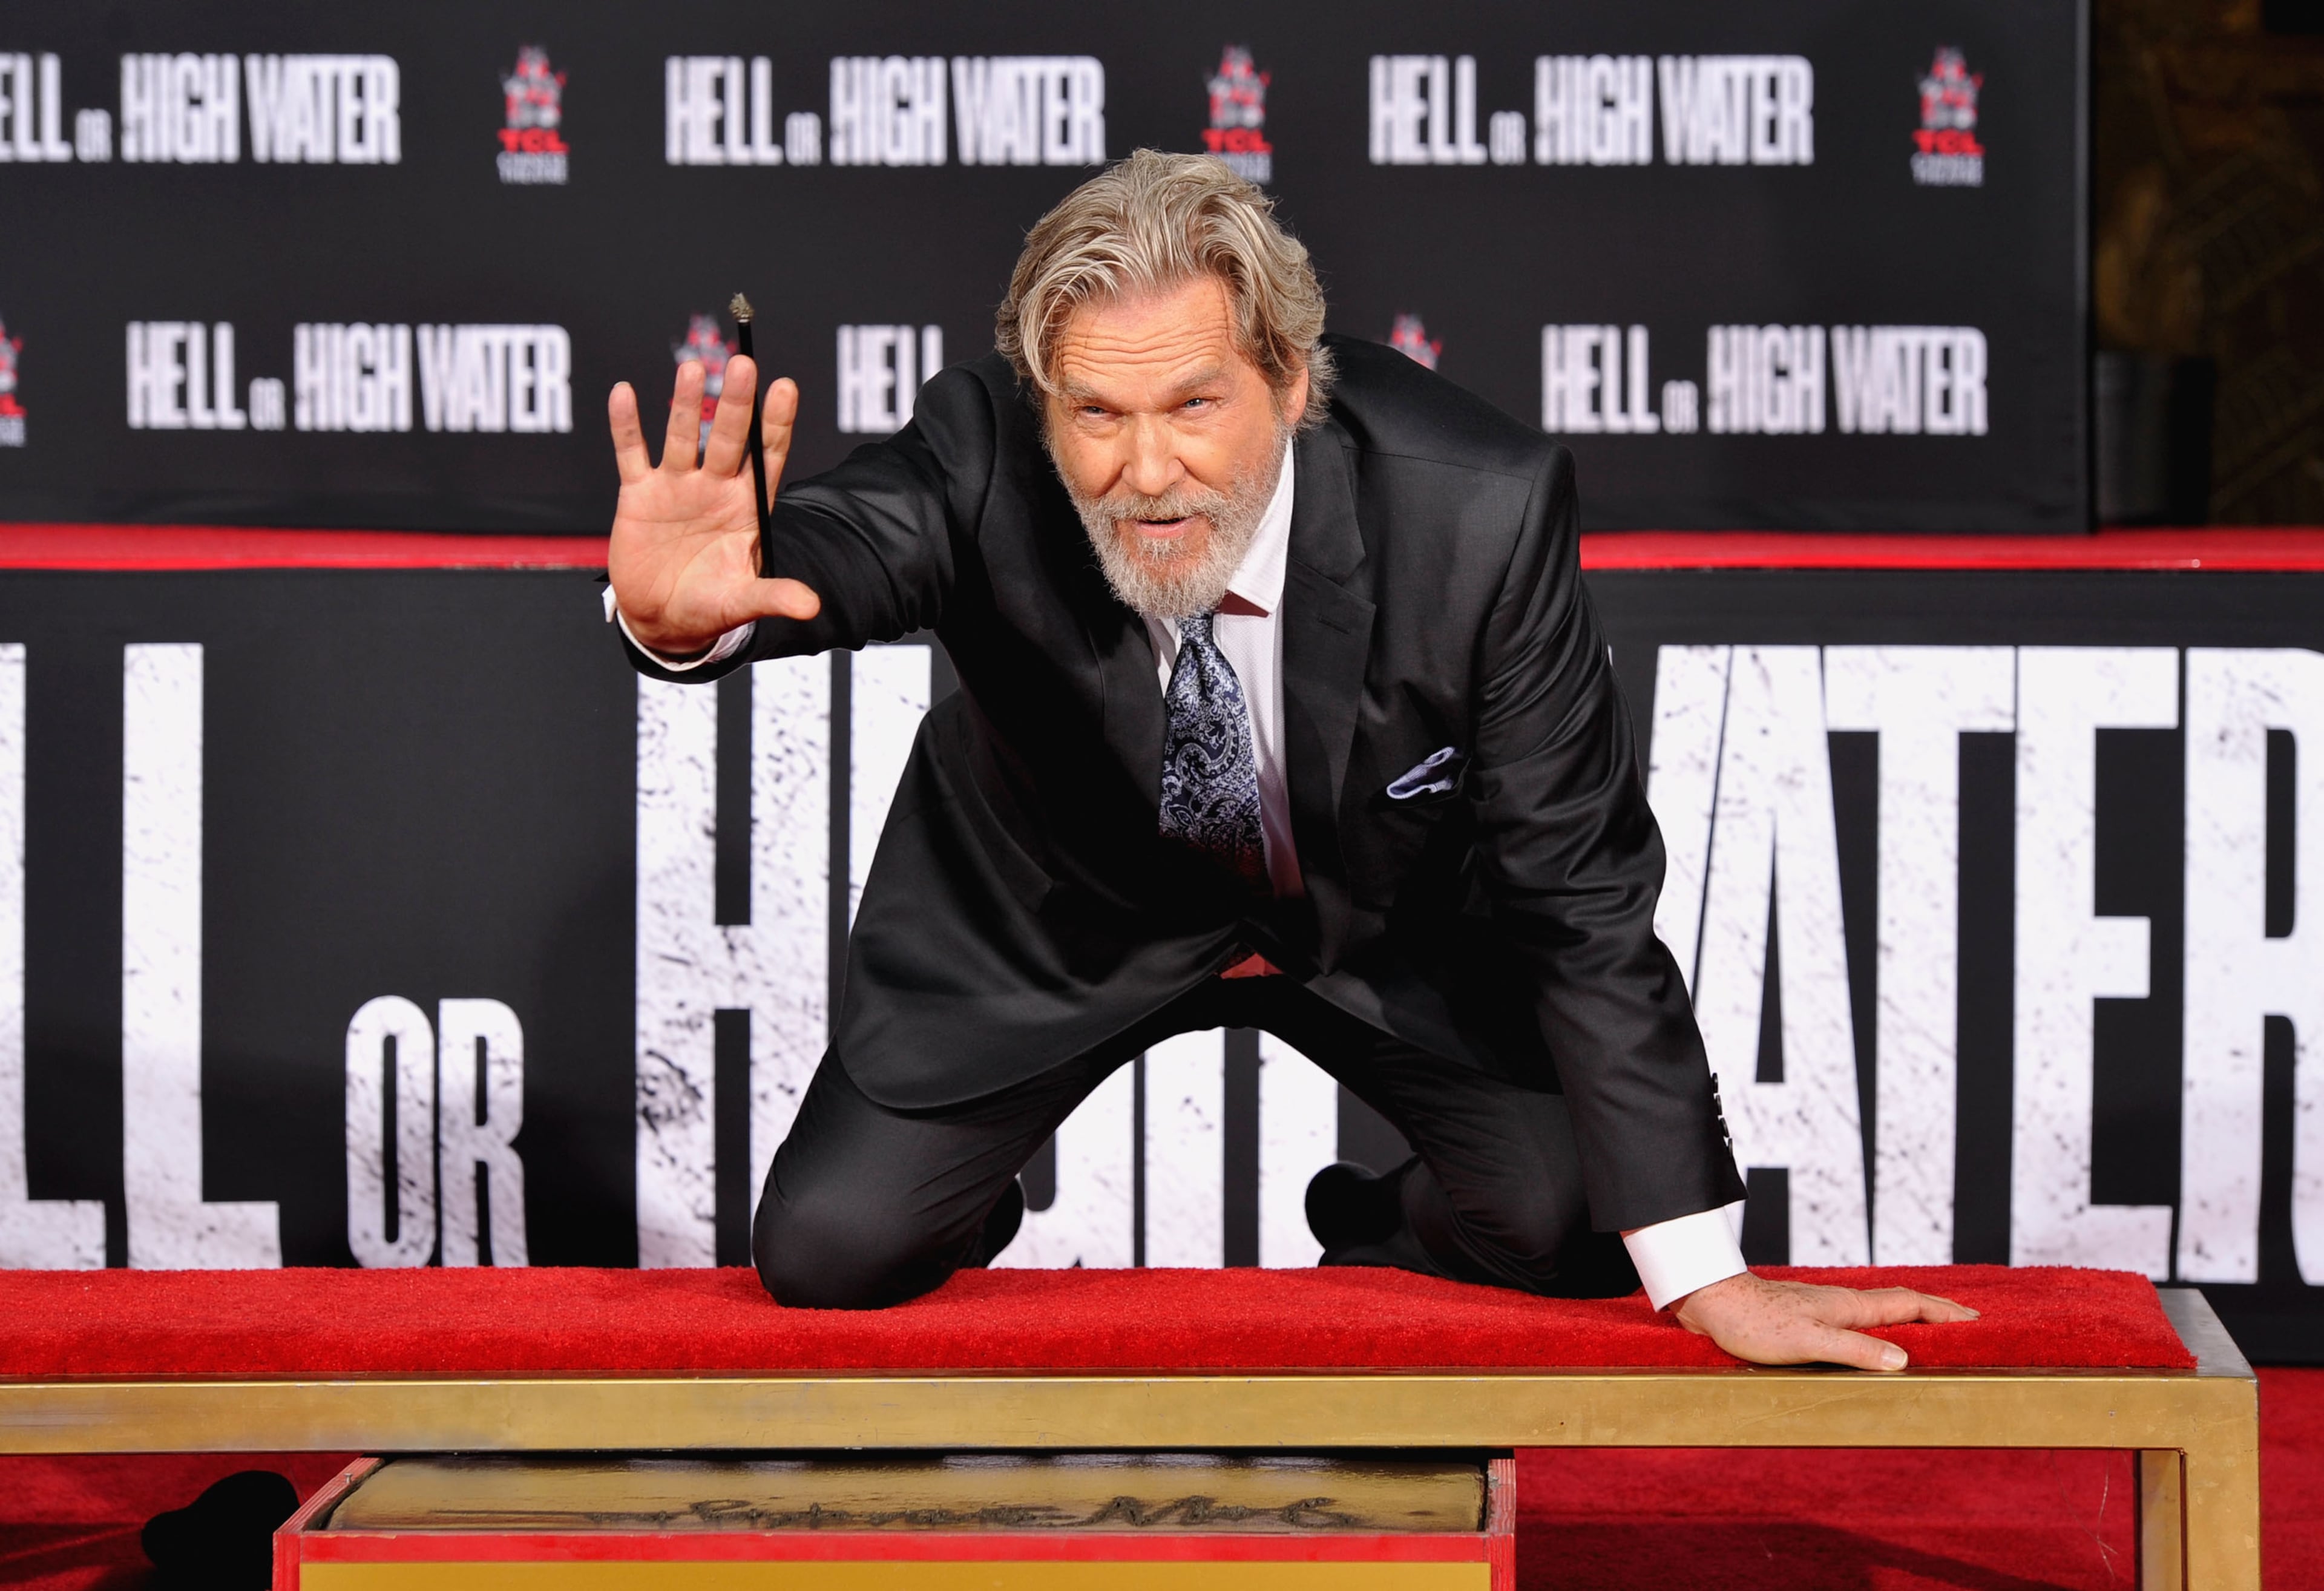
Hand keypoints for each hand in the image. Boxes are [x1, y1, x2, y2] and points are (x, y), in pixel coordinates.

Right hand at [607, 356, 821, 655]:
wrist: (662, 620)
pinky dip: (626, 425)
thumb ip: (774, 597)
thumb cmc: (710, 607)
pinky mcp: (638, 495)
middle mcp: (715, 488)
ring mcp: (676, 487)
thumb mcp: (742, 603)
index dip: (776, 424)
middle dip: (736, 403)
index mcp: (746, 507)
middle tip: (743, 364)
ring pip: (683, 436)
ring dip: (686, 404)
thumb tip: (812, 607)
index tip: (786, 388)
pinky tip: (624, 393)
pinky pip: (631, 454)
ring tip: (693, 369)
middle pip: (729, 438)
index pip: (768, 458)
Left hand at [1671, 1271, 1977, 1370]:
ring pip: (1877, 1310)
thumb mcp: (1809, 1341)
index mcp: (1849, 1306)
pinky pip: (1856, 1319)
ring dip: (1907, 1317)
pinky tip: (1870, 1336)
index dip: (1943, 1311)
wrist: (1712, 1301)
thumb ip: (1855, 1349)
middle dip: (1934, 1311)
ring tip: (1928, 1328)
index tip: (1975, 1317)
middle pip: (1899, 1303)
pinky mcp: (1805, 1317)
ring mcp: (1823, 1308)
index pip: (1908, 1304)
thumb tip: (1903, 1358)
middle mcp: (1841, 1303)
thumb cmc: (1755, 1322)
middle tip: (1964, 1320)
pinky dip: (1877, 1325)